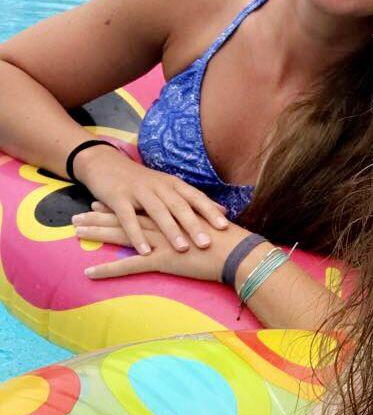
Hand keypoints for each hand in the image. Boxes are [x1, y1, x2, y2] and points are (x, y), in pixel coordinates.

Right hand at [71, 144, 228, 254]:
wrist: (105, 164)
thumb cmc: (143, 181)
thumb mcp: (170, 186)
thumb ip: (194, 200)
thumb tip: (224, 211)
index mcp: (173, 184)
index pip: (196, 197)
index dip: (210, 211)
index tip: (225, 227)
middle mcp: (159, 186)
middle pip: (179, 206)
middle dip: (194, 224)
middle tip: (207, 243)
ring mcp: (138, 191)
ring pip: (158, 212)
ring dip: (171, 230)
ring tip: (182, 248)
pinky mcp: (117, 198)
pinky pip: (128, 219)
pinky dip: (137, 235)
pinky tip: (145, 251)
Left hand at [76, 211, 247, 280]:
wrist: (238, 252)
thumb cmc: (229, 241)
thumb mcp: (209, 227)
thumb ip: (197, 222)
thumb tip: (194, 223)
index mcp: (173, 215)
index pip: (140, 208)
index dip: (119, 205)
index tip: (101, 202)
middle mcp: (163, 224)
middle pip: (125, 217)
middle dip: (99, 216)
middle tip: (77, 215)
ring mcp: (160, 241)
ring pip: (122, 235)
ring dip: (97, 234)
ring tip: (75, 233)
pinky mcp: (161, 260)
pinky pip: (129, 265)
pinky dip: (108, 269)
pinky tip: (89, 272)